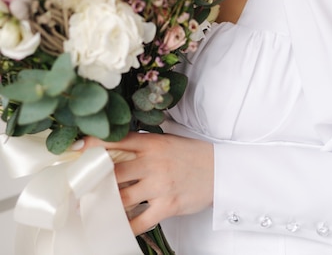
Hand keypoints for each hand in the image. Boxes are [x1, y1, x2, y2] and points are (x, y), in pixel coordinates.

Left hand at [83, 132, 213, 235]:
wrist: (219, 170)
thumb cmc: (189, 154)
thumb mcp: (165, 141)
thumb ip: (141, 145)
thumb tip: (111, 149)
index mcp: (151, 143)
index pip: (116, 141)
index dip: (93, 144)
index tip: (75, 148)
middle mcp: (153, 162)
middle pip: (113, 171)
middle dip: (92, 179)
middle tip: (75, 186)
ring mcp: (159, 185)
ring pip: (122, 197)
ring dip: (104, 204)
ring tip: (88, 207)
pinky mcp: (167, 205)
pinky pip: (140, 220)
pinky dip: (125, 226)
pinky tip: (114, 228)